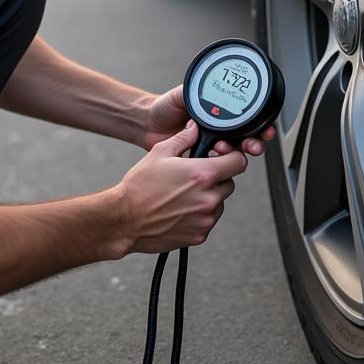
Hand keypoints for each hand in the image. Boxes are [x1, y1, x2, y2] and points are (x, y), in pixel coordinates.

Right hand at [117, 122, 248, 252]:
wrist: (125, 220)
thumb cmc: (139, 186)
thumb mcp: (160, 152)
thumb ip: (184, 138)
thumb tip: (196, 127)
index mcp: (202, 174)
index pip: (238, 162)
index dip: (232, 157)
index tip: (223, 157)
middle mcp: (208, 198)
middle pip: (229, 183)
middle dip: (217, 177)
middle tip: (195, 176)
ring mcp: (205, 220)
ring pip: (220, 203)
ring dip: (209, 196)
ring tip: (183, 194)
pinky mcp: (199, 236)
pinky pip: (208, 220)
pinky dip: (199, 215)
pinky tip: (179, 209)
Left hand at [141, 86, 276, 156]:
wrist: (147, 124)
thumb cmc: (164, 107)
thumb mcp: (182, 94)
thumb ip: (196, 90)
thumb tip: (211, 82)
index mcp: (219, 113)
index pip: (245, 119)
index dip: (258, 124)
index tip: (264, 127)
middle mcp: (219, 129)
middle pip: (245, 138)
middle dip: (253, 142)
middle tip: (252, 144)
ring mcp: (211, 144)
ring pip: (233, 153)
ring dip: (237, 153)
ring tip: (227, 148)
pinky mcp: (200, 158)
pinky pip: (215, 164)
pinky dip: (218, 162)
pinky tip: (213, 157)